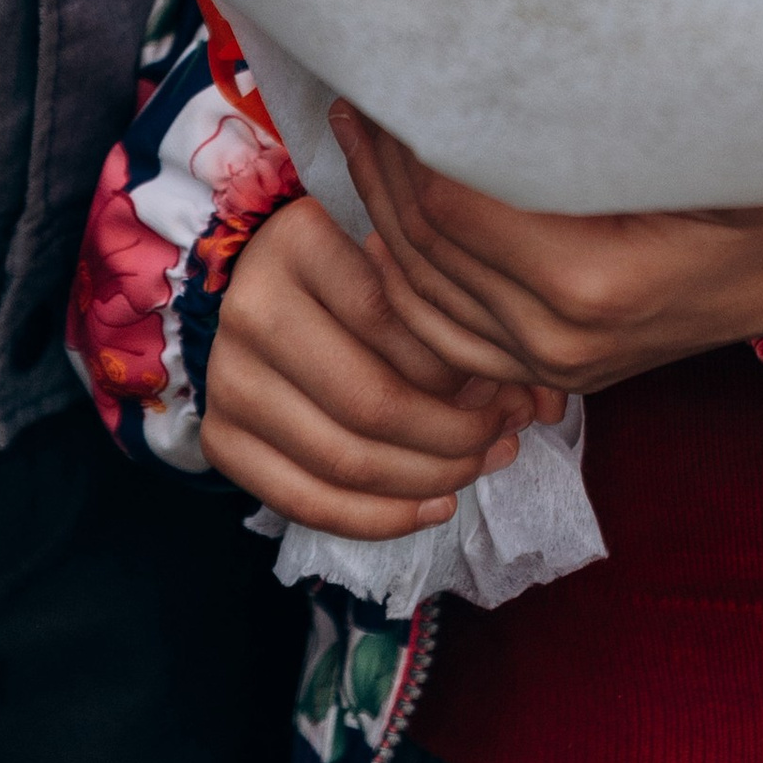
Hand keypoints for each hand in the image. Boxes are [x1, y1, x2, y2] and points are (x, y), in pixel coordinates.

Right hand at [202, 190, 553, 537]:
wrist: (251, 281)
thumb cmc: (352, 264)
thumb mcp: (398, 256)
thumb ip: (454, 311)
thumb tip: (541, 398)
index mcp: (296, 244)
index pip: (394, 320)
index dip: (461, 365)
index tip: (513, 382)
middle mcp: (250, 312)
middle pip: (372, 401)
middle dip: (455, 434)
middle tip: (507, 434)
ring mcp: (228, 381)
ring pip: (344, 460)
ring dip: (428, 479)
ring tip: (480, 466)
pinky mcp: (221, 439)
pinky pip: (306, 501)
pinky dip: (379, 518)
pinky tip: (434, 507)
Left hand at [330, 98, 762, 394]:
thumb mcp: (705, 139)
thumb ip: (602, 115)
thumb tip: (507, 53)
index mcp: (594, 277)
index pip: (455, 202)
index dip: (410, 137)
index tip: (390, 74)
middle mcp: (560, 335)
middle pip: (426, 245)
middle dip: (382, 166)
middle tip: (360, 91)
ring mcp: (552, 365)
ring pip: (424, 294)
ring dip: (380, 215)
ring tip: (362, 137)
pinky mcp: (550, 372)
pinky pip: (447, 337)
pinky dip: (403, 280)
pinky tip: (384, 224)